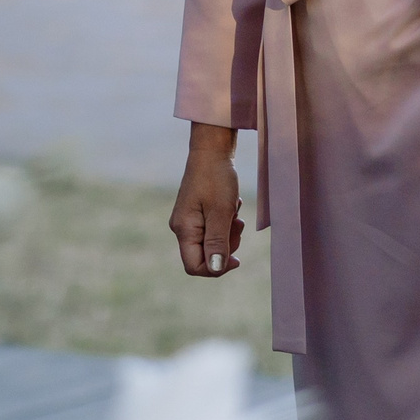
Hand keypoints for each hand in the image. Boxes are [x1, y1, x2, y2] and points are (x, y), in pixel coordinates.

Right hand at [170, 124, 245, 276]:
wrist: (212, 150)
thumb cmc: (216, 178)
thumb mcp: (221, 211)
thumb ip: (217, 242)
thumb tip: (215, 269)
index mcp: (184, 229)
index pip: (194, 266)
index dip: (215, 269)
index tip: (237, 259)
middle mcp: (182, 228)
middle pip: (204, 256)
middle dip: (225, 247)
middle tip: (237, 226)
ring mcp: (189, 221)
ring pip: (211, 243)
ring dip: (228, 234)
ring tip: (235, 214)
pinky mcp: (197, 214)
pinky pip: (213, 230)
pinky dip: (225, 224)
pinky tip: (231, 208)